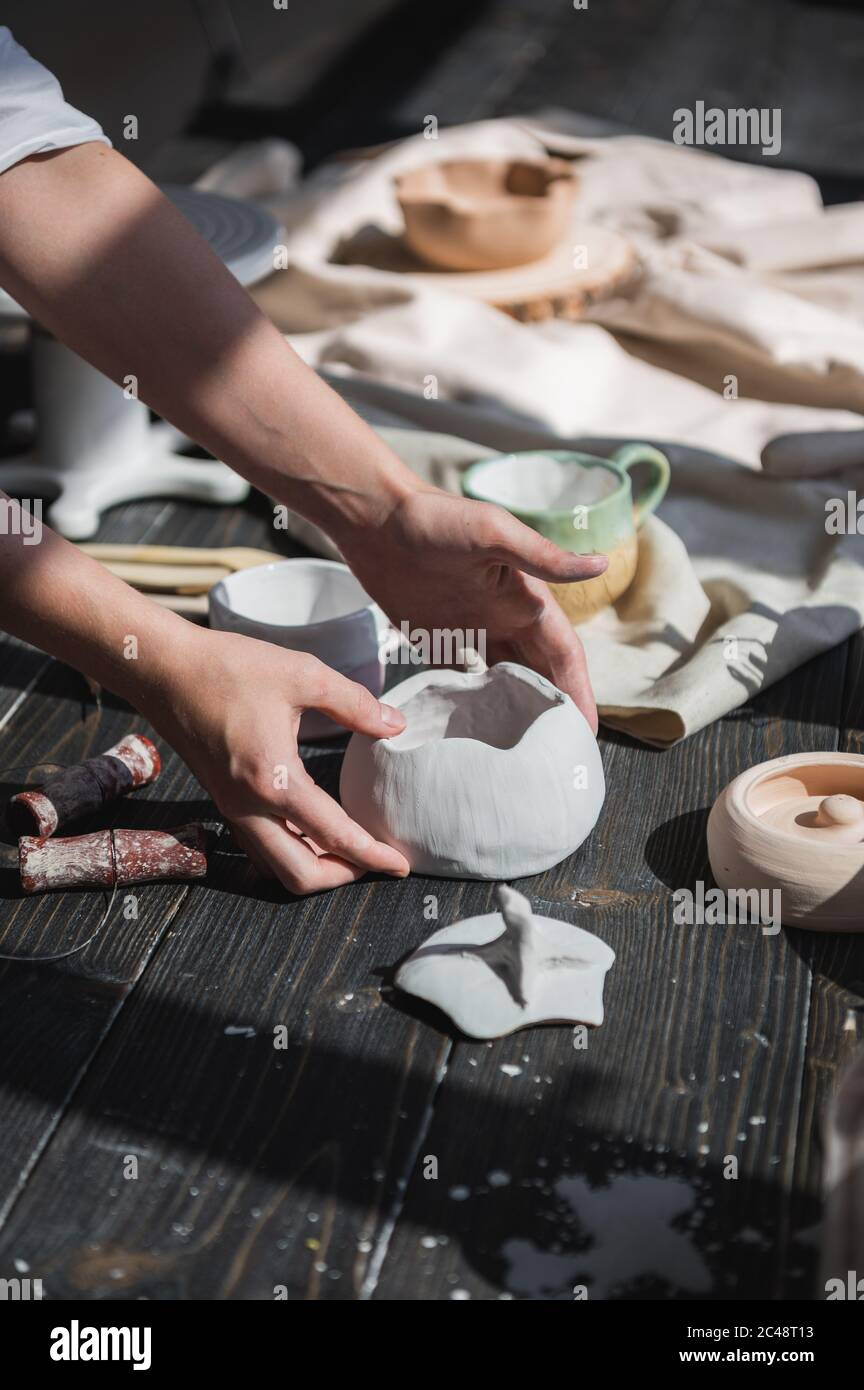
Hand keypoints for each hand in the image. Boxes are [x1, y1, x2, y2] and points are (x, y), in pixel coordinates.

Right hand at [142, 628, 409, 893]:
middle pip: (299, 875)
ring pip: (275, 866)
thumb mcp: (303, 674)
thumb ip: (354, 703)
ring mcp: (230, 808)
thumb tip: (396, 725)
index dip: (373, 856)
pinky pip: (259, 846)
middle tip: (374, 861)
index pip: (334, 836)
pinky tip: (311, 830)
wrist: (163, 669)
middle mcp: (249, 807)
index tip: (401, 866)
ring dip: (314, 867)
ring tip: (349, 850)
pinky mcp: (222, 800)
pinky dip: (290, 850)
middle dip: (342, 877)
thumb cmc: (228, 668)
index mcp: (275, 780)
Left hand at [341, 487, 607, 730]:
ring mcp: (472, 629)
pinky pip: (463, 678)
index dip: (579, 693)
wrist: (375, 518)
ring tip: (524, 754)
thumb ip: (544, 557)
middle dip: (554, 712)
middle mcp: (505, 617)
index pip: (563, 655)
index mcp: (526, 598)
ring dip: (517, 711)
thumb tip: (601, 565)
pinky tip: (474, 732)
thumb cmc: (436, 518)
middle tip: (560, 756)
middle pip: (539, 674)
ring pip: (505, 679)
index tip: (587, 732)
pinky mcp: (437, 637)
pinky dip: (474, 703)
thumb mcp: (494, 534)